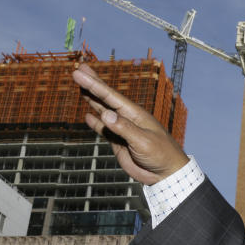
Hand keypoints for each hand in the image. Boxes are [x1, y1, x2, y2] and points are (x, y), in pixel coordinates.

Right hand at [72, 63, 187, 184]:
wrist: (166, 174)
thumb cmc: (161, 154)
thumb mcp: (143, 141)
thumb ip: (124, 128)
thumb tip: (105, 113)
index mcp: (135, 114)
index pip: (110, 96)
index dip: (94, 84)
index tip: (80, 73)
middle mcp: (127, 118)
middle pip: (106, 98)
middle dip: (92, 84)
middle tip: (78, 70)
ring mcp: (122, 130)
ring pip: (103, 111)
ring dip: (92, 99)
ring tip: (81, 86)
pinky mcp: (119, 143)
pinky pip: (104, 130)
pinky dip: (95, 123)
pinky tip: (88, 115)